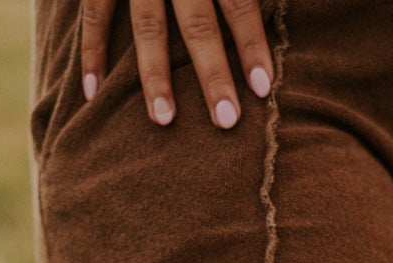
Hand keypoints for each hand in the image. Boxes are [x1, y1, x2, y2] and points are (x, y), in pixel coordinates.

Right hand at [81, 0, 273, 129]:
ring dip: (155, 76)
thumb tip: (301, 1)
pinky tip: (95, 94)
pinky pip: (95, 11)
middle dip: (211, 73)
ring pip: (148, 25)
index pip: (237, 1)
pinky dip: (92, 51)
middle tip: (226, 121)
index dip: (250, 43)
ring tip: (164, 120)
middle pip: (196, 21)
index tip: (264, 88)